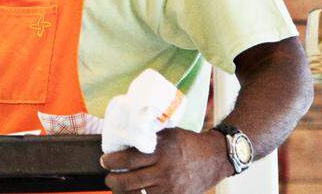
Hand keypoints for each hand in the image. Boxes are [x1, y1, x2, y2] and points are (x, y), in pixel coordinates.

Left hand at [102, 128, 233, 193]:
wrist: (215, 157)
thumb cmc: (189, 143)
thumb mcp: (169, 133)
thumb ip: (150, 136)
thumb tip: (126, 136)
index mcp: (161, 150)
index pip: (129, 159)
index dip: (112, 161)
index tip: (105, 160)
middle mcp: (164, 170)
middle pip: (128, 181)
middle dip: (113, 180)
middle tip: (109, 177)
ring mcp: (170, 187)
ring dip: (124, 192)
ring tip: (120, 187)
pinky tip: (136, 193)